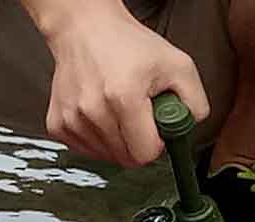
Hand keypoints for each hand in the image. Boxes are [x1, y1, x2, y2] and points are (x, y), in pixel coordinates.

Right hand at [26, 0, 209, 166]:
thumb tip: (190, 128)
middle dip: (138, 143)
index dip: (156, 144)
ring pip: (108, 157)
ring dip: (118, 141)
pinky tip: (101, 115)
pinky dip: (98, 139)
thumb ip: (195, 101)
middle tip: (138, 115)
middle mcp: (94, 111)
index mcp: (124, 97)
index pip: (146, 154)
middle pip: (127, 159)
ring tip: (118, 110)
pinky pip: (88, 151)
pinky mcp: (59, 125)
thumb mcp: (177, 64)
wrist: (83, 28)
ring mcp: (73, 120)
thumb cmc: (126, 43)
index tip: (154, 127)